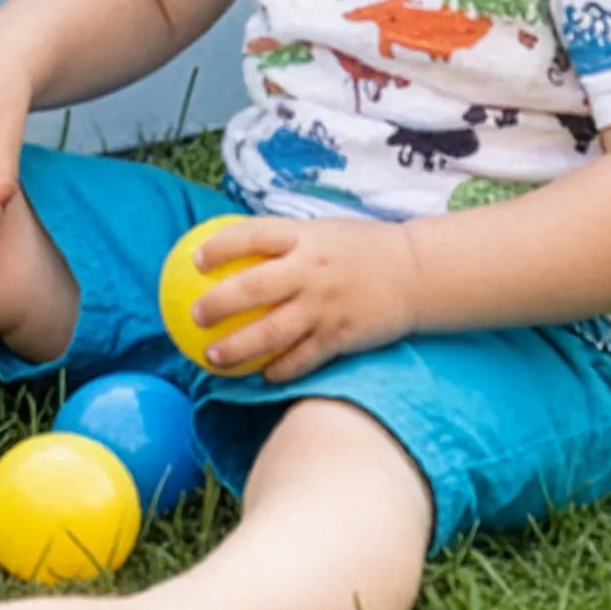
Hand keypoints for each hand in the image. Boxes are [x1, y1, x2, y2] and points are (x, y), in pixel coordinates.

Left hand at [179, 212, 431, 381]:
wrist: (417, 273)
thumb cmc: (364, 249)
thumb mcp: (325, 231)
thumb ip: (288, 241)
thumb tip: (242, 247)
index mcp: (305, 237)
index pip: (251, 235)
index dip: (219, 247)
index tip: (195, 260)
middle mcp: (311, 270)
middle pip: (252, 288)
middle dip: (217, 304)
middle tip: (193, 316)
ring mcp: (325, 306)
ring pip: (271, 333)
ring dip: (237, 348)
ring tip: (213, 358)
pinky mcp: (340, 336)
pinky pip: (302, 359)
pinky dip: (280, 370)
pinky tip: (261, 377)